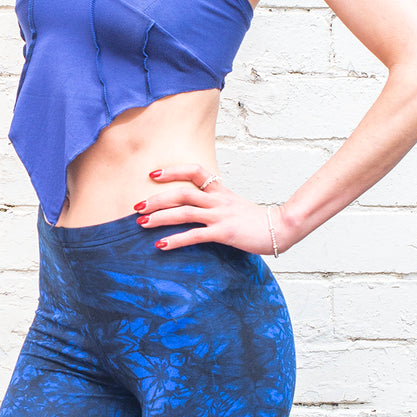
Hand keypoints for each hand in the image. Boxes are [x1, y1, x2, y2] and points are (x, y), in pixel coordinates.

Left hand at [133, 163, 292, 254]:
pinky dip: (175, 240)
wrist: (280, 228)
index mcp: (220, 190)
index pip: (194, 171)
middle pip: (182, 193)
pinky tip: (161, 245)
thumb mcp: (235, 205)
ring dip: (160, 217)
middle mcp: (217, 200)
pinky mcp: (224, 233)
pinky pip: (195, 235)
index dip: (172, 170)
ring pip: (184, 212)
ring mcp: (220, 215)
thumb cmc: (257, 220)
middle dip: (156, 198)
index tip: (153, 174)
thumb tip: (198, 209)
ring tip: (141, 223)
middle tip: (136, 205)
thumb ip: (217, 203)